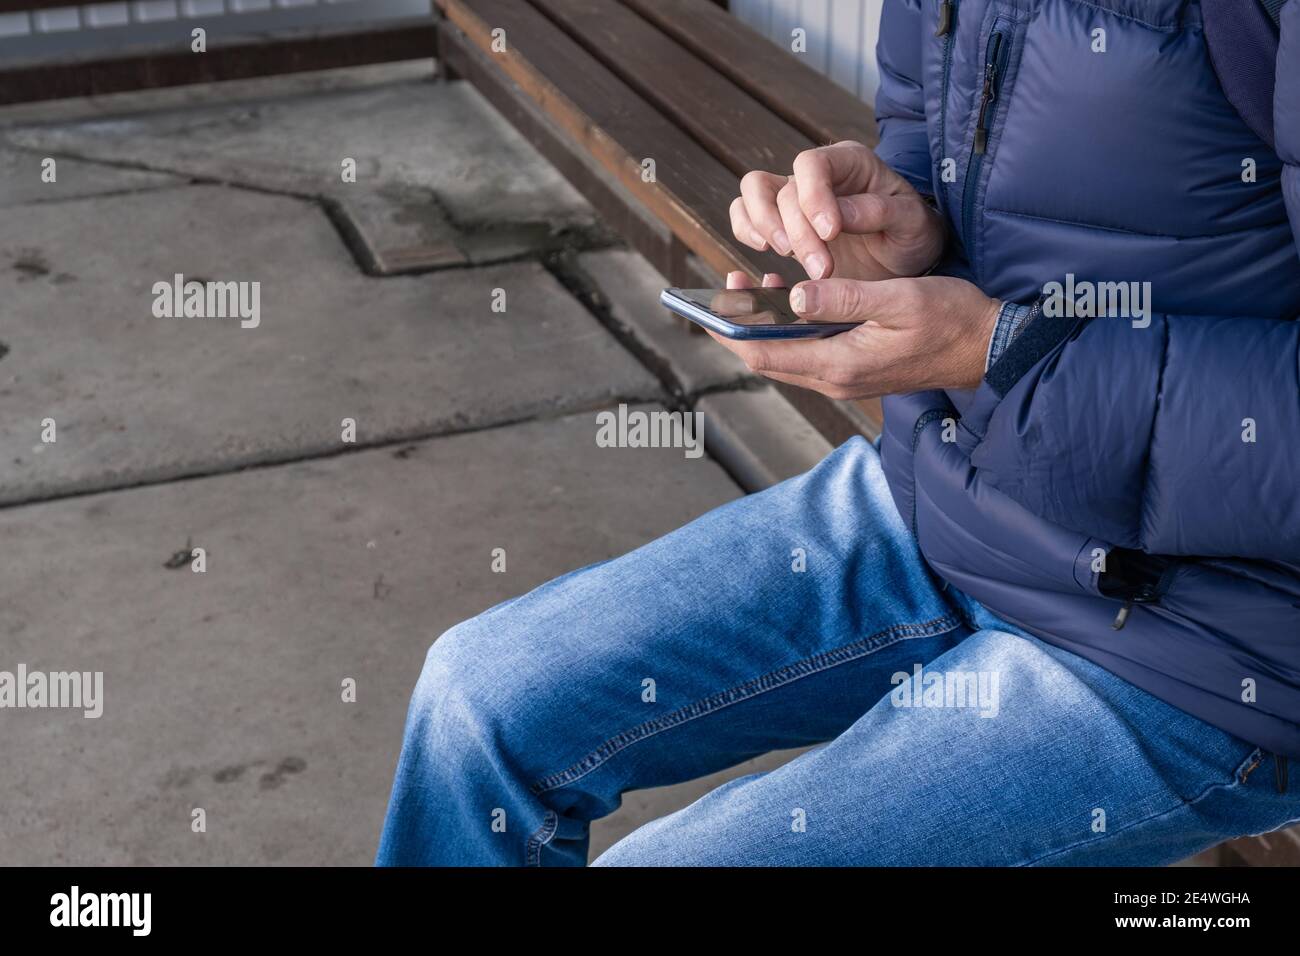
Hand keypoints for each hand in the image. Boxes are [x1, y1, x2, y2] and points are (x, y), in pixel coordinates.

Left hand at [712, 271, 1001, 398]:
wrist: (988, 348)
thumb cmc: (950, 319)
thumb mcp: (898, 299)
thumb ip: (844, 298)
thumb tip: (793, 295)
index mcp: (839, 364)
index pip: (764, 354)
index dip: (730, 331)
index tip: (709, 305)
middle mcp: (835, 379)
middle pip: (767, 358)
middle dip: (740, 326)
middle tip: (728, 285)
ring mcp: (844, 378)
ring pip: (786, 355)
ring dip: (765, 325)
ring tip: (752, 285)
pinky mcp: (855, 370)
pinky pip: (808, 352)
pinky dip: (791, 328)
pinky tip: (790, 299)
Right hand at [729, 141, 946, 282]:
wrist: (904, 257)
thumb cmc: (911, 234)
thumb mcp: (912, 223)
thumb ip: (880, 212)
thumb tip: (838, 215)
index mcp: (850, 162)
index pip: (813, 164)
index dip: (813, 196)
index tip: (829, 233)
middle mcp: (816, 174)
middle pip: (784, 190)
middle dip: (798, 232)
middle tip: (822, 269)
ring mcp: (793, 197)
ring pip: (754, 193)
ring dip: (765, 227)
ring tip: (788, 257)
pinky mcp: (778, 223)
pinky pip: (744, 215)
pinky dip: (745, 231)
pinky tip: (765, 253)